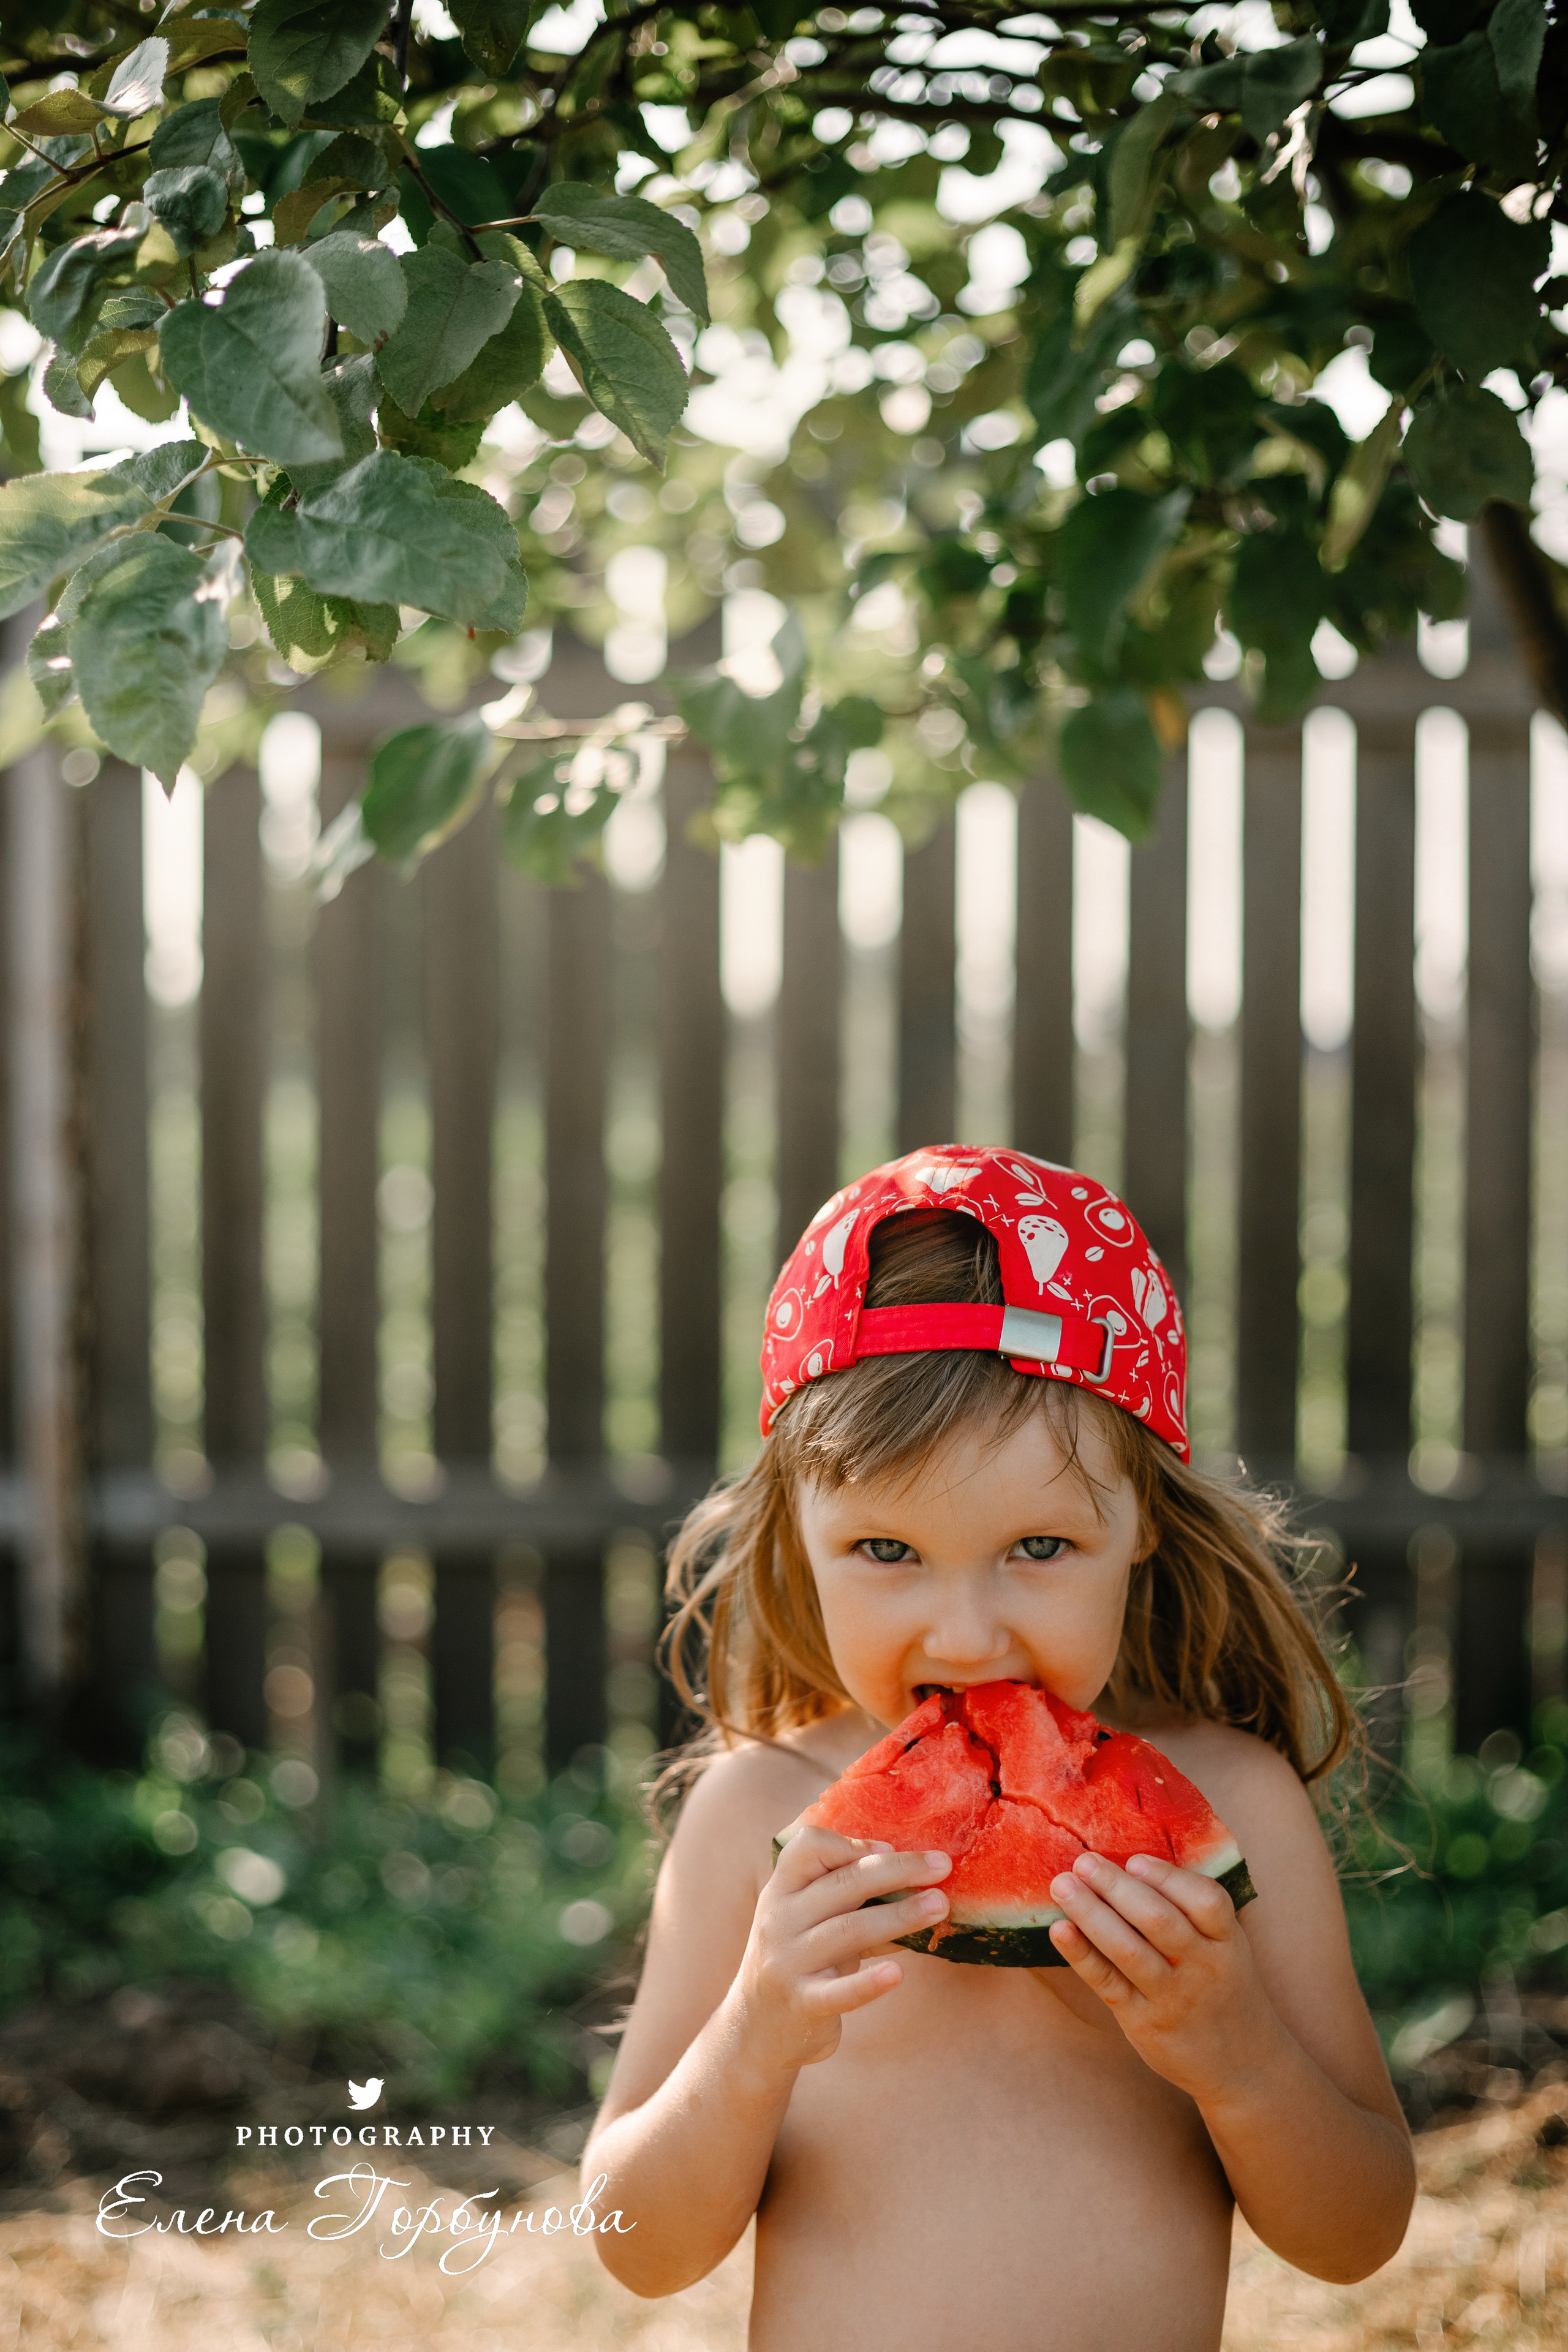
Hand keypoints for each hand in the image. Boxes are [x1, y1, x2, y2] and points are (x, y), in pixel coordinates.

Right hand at [733, 1827, 951, 2075]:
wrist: (756, 2026)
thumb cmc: (801, 1959)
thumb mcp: (811, 1920)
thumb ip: (848, 1898)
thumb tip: (917, 1876)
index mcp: (782, 1890)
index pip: (807, 1847)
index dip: (850, 1843)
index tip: (890, 1847)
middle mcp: (780, 1919)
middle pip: (843, 1885)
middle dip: (897, 1870)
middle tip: (942, 1865)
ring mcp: (788, 1962)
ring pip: (849, 1931)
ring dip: (899, 1916)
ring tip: (939, 1906)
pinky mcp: (802, 2003)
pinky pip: (839, 1992)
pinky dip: (868, 1983)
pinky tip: (897, 1974)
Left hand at [1042, 1851, 1278, 2103]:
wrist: (1244, 2066)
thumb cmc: (1224, 1988)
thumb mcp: (1227, 1947)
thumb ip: (1191, 1911)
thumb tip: (1131, 1862)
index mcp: (1227, 1942)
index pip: (1207, 1901)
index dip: (1168, 1877)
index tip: (1134, 1860)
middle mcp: (1203, 1967)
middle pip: (1160, 1921)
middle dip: (1117, 1887)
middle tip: (1084, 1861)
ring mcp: (1173, 1997)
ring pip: (1129, 1950)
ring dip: (1092, 1913)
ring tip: (1062, 1885)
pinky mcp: (1144, 2021)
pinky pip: (1108, 1983)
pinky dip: (1082, 1955)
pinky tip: (1060, 1930)